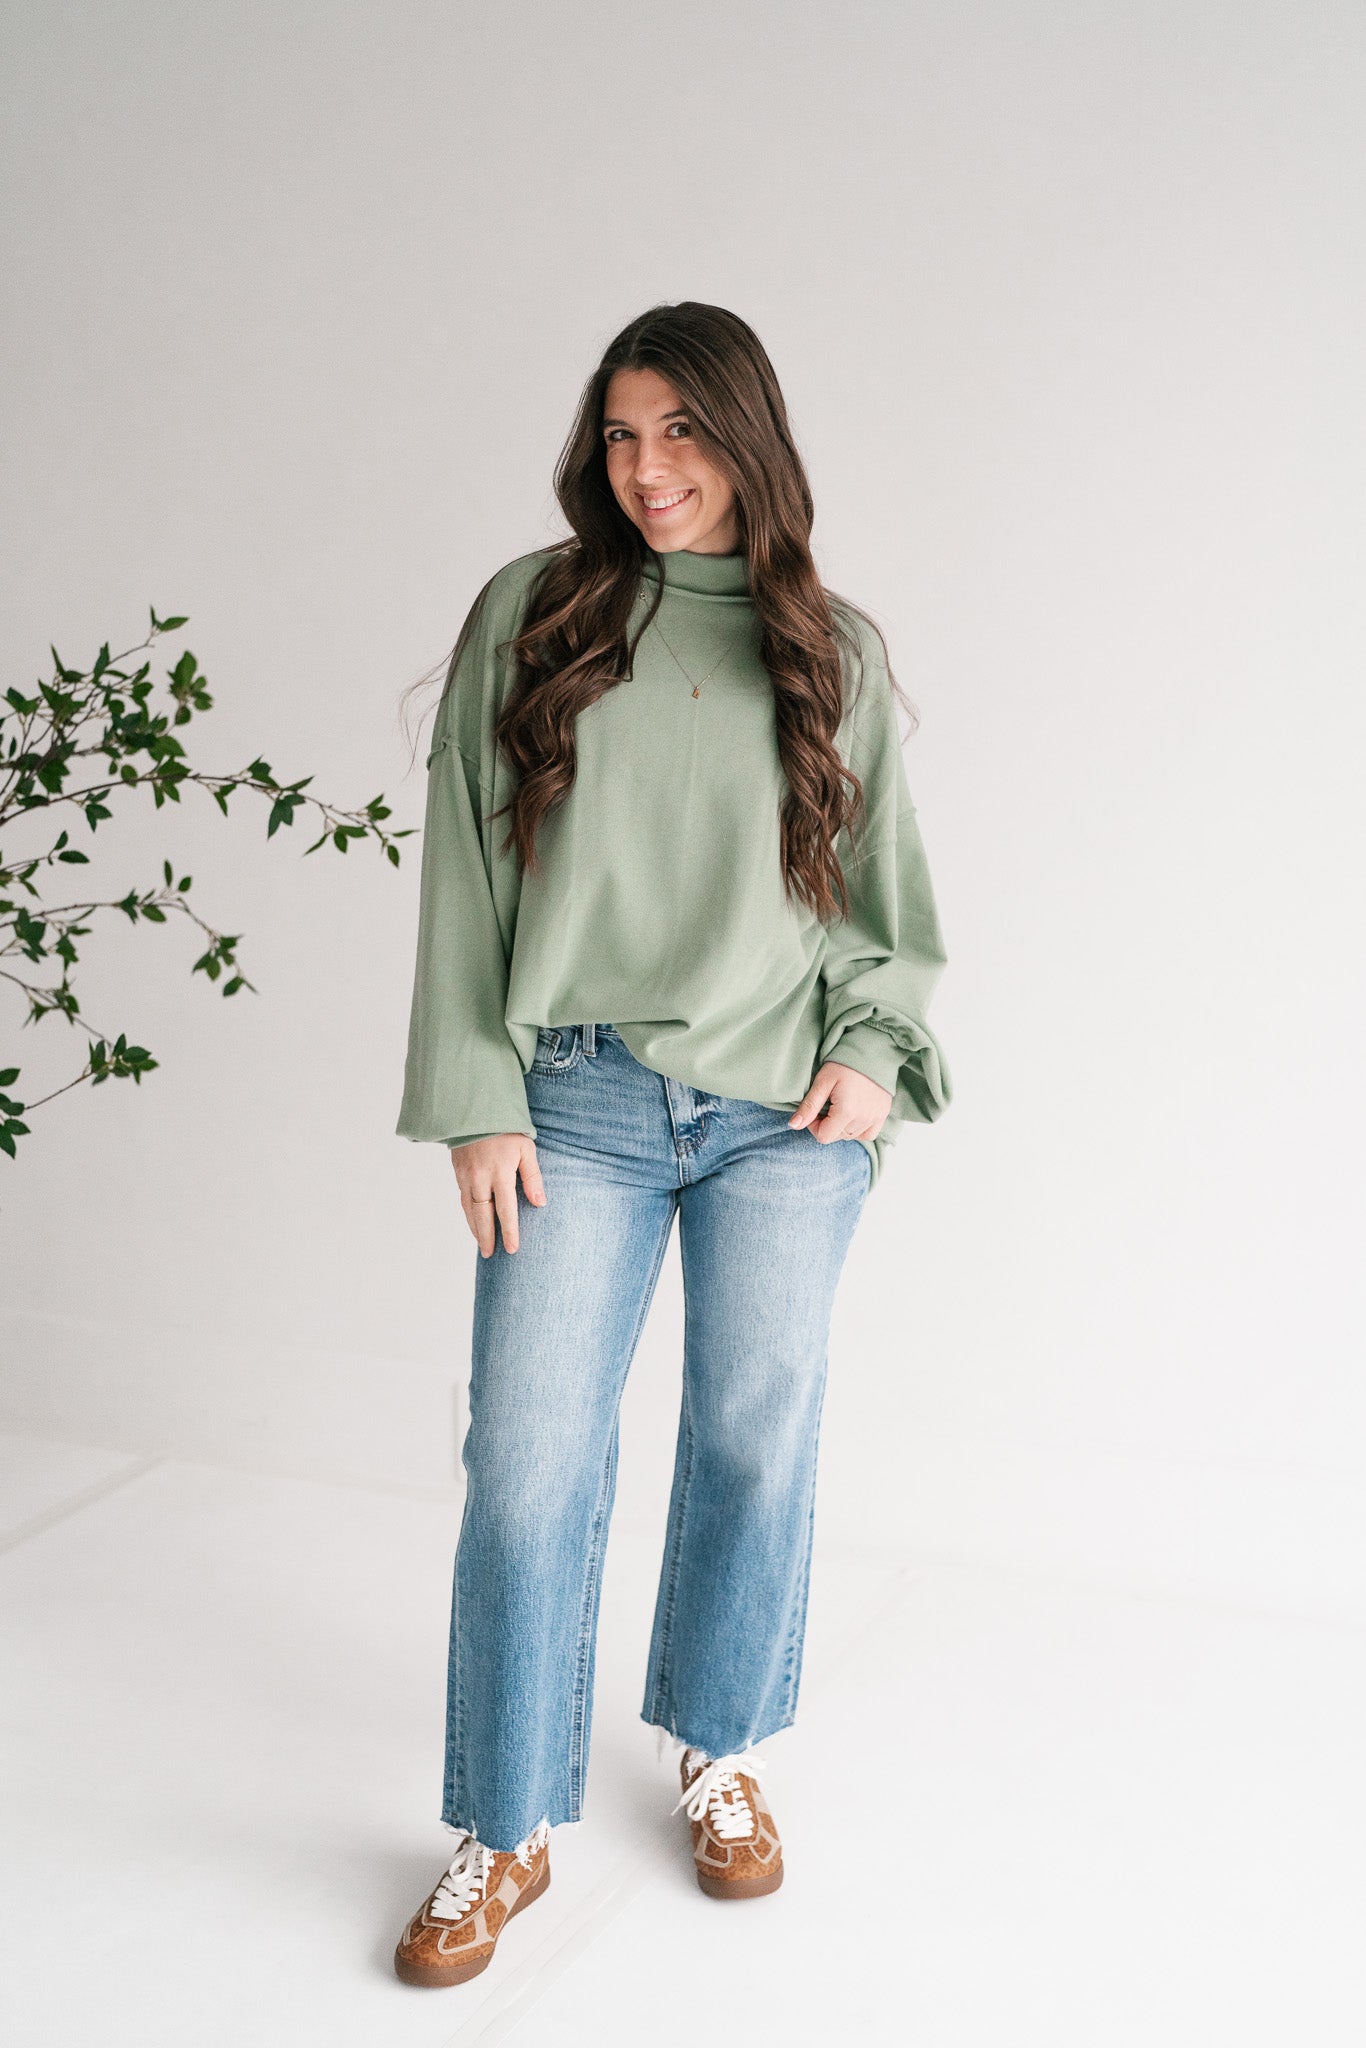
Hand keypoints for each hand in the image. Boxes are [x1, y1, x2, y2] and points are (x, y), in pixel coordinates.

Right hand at [449, 1134, 545, 1255]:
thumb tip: (540, 1203)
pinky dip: (468, 1213)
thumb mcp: (526, 1148)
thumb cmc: (507, 1129)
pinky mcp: (457, 1171)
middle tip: (490, 1254)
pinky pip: (462, 1199)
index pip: (505, 1210)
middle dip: (487, 1237)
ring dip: (475, 1229)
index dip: (509, 1231)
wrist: (475, 1109)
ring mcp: (466, 1176)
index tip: (512, 1249)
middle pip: (482, 1215)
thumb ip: (533, 1177)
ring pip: (469, 1209)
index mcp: (500, 1173)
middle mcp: (480, 1178)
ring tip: (482, 1244)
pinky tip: (473, 1221)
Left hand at [788, 1062, 892, 1143]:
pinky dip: (858, 1130)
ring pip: (851, 1136)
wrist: (871, 1050)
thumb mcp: (822, 1082)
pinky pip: (868, 1134)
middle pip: (837, 1136)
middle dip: (827, 1125)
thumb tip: (793, 1125)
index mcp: (846, 1111)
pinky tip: (854, 1115)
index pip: (824, 1136)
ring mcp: (875, 1117)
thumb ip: (809, 1106)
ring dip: (841, 1126)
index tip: (816, 1109)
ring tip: (840, 1105)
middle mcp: (863, 1118)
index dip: (814, 1125)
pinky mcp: (883, 1114)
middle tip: (827, 1104)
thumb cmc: (844, 1063)